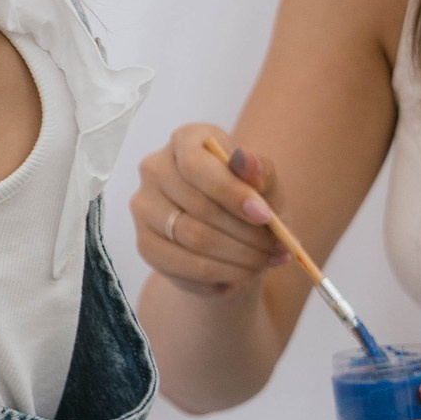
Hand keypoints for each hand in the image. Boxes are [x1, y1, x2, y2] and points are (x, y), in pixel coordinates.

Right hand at [131, 123, 288, 296]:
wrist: (230, 234)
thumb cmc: (249, 200)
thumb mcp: (267, 184)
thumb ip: (261, 171)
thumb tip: (247, 162)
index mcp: (186, 141)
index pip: (196, 165)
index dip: (232, 193)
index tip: (266, 217)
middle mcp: (154, 169)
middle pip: (196, 207)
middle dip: (245, 234)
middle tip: (277, 250)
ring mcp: (143, 207)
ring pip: (189, 240)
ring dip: (235, 259)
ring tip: (263, 264)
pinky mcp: (143, 243)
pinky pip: (179, 267)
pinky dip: (216, 278)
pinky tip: (237, 278)